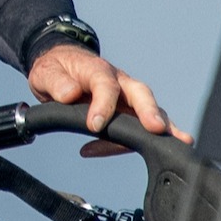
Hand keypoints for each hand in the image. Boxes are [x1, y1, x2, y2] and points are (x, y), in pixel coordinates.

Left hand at [24, 44, 188, 154]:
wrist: (61, 67)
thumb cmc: (56, 69)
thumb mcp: (46, 72)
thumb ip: (56, 82)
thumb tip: (70, 94)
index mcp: (97, 69)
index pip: (105, 84)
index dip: (103, 105)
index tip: (94, 125)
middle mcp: (119, 82)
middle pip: (141, 94)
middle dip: (150, 111)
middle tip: (157, 129)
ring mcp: (127, 98)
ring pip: (150, 111)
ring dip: (163, 128)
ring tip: (175, 145)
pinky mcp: (129, 113)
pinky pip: (138, 129)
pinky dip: (136, 143)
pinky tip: (132, 153)